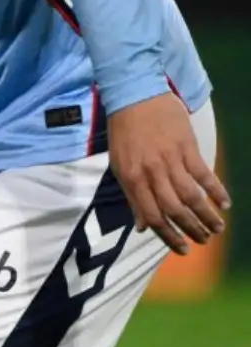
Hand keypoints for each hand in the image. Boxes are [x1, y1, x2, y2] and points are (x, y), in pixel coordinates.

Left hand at [107, 92, 229, 255]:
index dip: (168, 235)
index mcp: (132, 181)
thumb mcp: (120, 167)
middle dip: (189, 229)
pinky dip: (215, 189)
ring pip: (190, 195)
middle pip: (173, 209)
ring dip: (205, 214)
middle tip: (202, 242)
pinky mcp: (187, 147)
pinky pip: (203, 173)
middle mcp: (152, 174)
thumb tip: (142, 227)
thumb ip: (132, 197)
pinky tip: (225, 203)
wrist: (135, 97)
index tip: (181, 249)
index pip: (152, 216)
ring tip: (217, 229)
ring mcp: (170, 160)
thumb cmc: (125, 134)